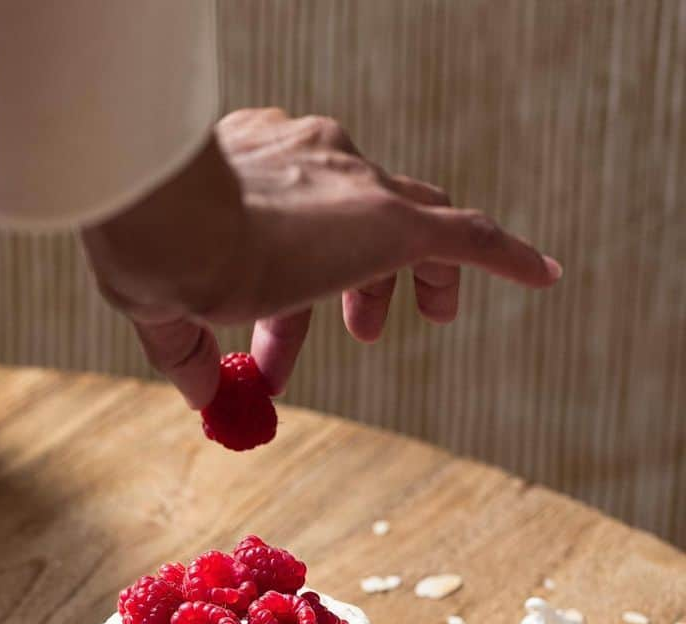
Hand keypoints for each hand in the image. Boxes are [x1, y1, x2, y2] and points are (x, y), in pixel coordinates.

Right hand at [82, 108, 561, 407]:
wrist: (174, 218)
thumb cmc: (153, 252)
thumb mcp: (159, 306)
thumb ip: (185, 349)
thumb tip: (202, 395)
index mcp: (254, 167)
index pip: (287, 228)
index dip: (282, 297)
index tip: (268, 359)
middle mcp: (310, 159)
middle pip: (350, 224)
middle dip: (345, 290)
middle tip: (356, 338)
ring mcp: (355, 185)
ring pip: (411, 220)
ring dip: (412, 277)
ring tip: (434, 316)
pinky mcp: (393, 220)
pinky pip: (467, 235)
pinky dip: (504, 255)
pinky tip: (541, 276)